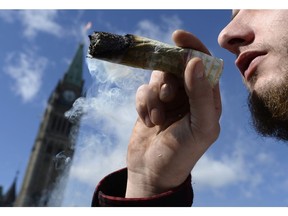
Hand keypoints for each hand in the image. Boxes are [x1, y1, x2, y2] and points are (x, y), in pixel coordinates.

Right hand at [125, 30, 221, 197]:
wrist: (153, 173)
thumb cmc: (182, 154)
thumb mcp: (200, 126)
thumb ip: (201, 95)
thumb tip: (196, 61)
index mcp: (207, 99)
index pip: (203, 64)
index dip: (192, 47)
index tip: (178, 37)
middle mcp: (188, 96)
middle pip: (176, 67)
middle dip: (167, 79)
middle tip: (166, 96)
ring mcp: (168, 100)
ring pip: (157, 78)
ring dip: (153, 97)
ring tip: (156, 119)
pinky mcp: (149, 104)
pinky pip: (142, 90)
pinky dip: (142, 104)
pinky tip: (147, 122)